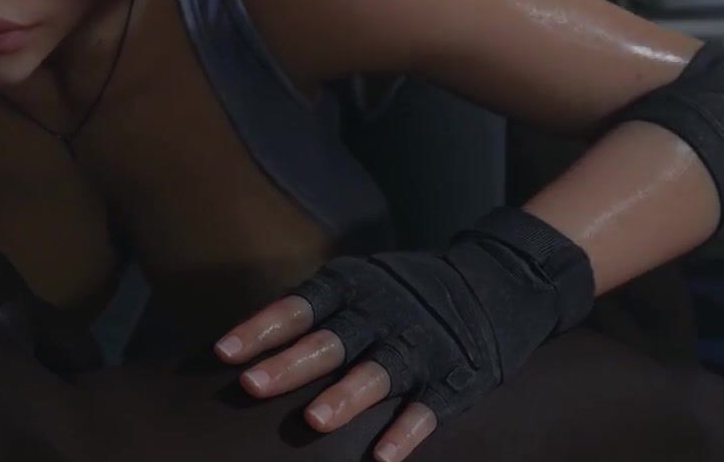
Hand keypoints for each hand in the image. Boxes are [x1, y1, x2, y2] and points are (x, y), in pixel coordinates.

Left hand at [213, 208, 594, 461]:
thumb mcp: (362, 283)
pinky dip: (407, 431)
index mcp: (354, 287)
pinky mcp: (456, 375)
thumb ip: (316, 312)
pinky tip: (385, 457)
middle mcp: (383, 312)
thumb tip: (249, 347)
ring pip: (379, 372)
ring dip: (346, 396)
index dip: (261, 328)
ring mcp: (422, 343)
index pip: (299, 306)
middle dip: (291, 364)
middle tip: (252, 385)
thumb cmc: (407, 290)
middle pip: (331, 340)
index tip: (223, 353)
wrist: (500, 278)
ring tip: (315, 421)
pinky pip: (429, 407)